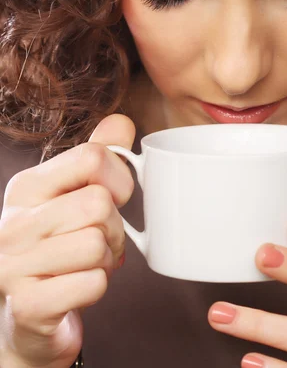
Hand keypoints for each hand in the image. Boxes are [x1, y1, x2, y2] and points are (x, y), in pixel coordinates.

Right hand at [0, 115, 134, 367]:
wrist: (26, 317)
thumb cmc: (58, 250)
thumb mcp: (72, 198)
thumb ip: (96, 159)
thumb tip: (122, 121)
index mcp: (26, 187)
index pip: (92, 157)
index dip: (121, 179)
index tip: (115, 199)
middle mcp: (13, 222)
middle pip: (100, 204)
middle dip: (114, 228)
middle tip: (99, 243)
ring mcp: (13, 265)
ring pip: (97, 244)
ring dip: (105, 261)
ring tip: (85, 266)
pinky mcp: (27, 304)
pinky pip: (92, 283)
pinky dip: (96, 288)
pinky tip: (76, 289)